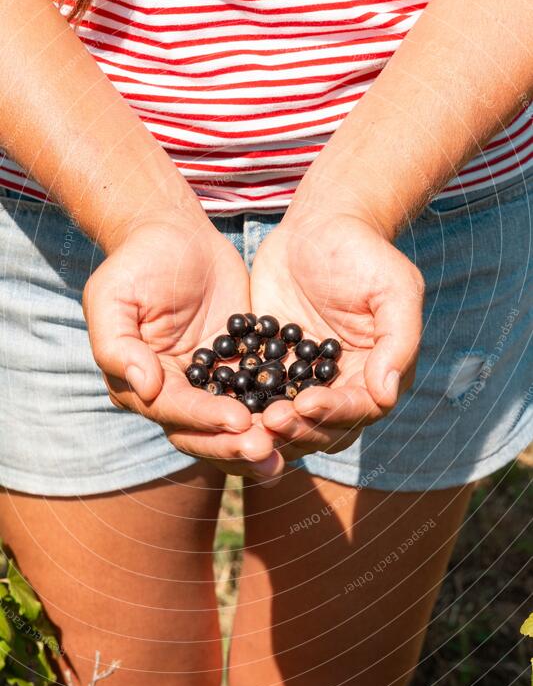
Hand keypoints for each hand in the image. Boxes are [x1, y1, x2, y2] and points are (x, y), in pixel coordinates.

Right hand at [82, 218, 282, 485]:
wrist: (175, 234)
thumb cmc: (138, 262)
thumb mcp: (114, 297)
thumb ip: (118, 346)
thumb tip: (145, 388)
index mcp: (139, 384)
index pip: (173, 412)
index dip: (204, 419)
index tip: (239, 420)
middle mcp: (173, 393)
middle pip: (204, 432)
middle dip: (235, 445)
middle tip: (269, 451)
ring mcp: (210, 383)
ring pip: (235, 423)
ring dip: (261, 438)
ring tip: (290, 445)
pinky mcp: (240, 366)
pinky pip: (261, 392)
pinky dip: (280, 406)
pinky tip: (307, 415)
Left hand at [250, 210, 423, 459]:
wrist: (318, 226)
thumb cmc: (363, 252)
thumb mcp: (393, 287)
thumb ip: (398, 340)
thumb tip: (387, 394)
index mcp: (375, 372)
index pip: (360, 409)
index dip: (335, 412)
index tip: (306, 404)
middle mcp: (340, 384)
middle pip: (322, 426)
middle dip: (298, 428)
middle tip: (270, 419)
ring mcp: (302, 377)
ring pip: (288, 418)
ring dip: (269, 427)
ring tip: (246, 420)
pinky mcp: (270, 363)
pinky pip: (256, 391)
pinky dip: (242, 402)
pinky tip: (221, 403)